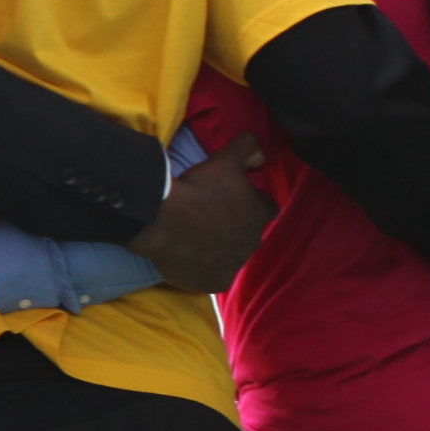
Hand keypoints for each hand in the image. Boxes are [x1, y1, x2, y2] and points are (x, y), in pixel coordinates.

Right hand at [131, 138, 273, 291]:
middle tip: (210, 217)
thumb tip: (263, 158)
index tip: (231, 198)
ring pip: (233, 255)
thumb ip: (250, 148)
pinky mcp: (216, 282)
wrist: (162, 220)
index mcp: (259, 213)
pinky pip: (216, 276)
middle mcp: (253, 241)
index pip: (267, 208)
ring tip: (198, 237)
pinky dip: (207, 269)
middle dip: (236, 226)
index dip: (251, 202)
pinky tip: (192, 258)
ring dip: (222, 247)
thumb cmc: (197, 189)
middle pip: (249, 233)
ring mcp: (235, 264)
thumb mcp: (226, 158)